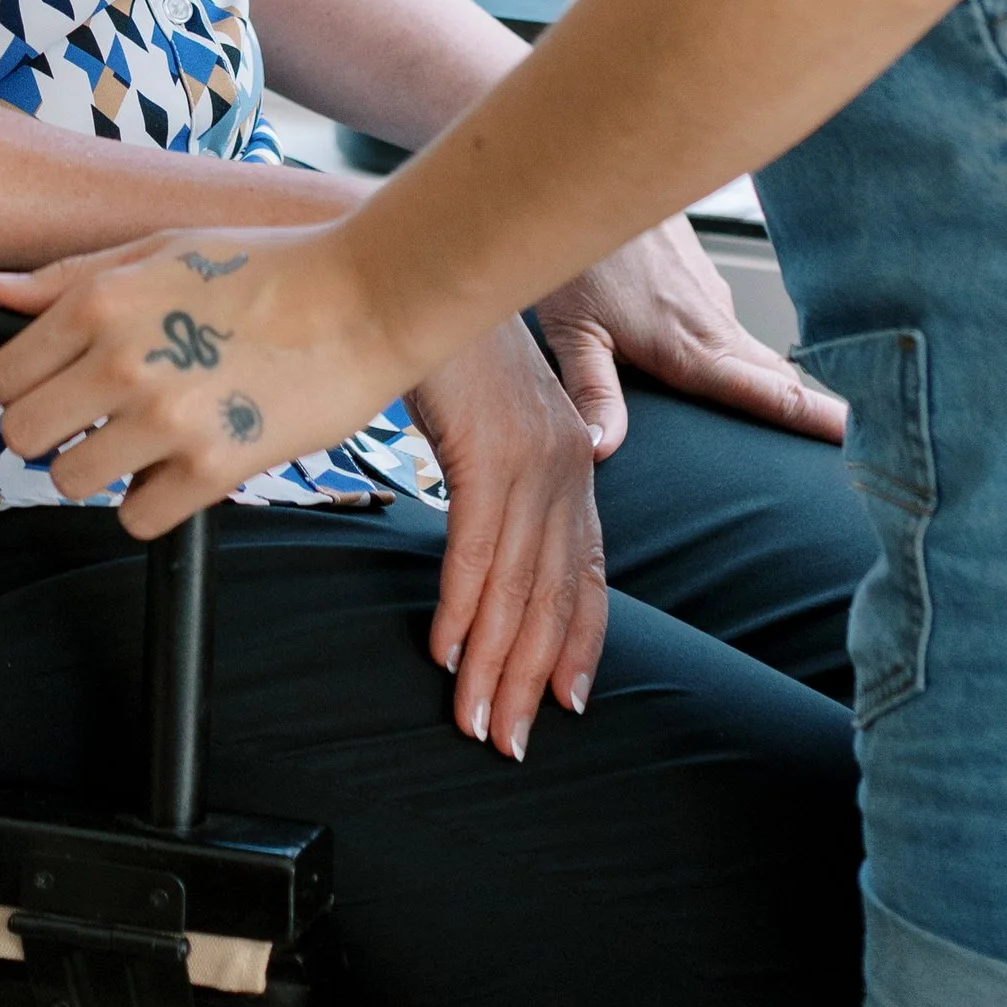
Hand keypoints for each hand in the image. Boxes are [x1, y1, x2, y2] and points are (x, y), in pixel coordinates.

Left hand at [0, 227, 605, 761]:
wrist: (366, 298)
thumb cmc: (268, 266)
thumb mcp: (163, 247)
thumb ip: (72, 275)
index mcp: (100, 300)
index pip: (4, 375)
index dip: (26, 387)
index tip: (60, 390)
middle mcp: (120, 360)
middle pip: (22, 435)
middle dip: (51, 435)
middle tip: (95, 424)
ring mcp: (165, 418)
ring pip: (72, 482)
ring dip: (101, 472)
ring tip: (143, 445)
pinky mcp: (213, 468)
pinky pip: (139, 518)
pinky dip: (155, 502)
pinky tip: (183, 467)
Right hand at [407, 322, 606, 758]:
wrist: (421, 264)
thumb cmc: (443, 337)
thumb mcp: (488, 413)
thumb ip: (501, 468)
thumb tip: (492, 518)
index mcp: (570, 458)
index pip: (585, 569)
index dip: (579, 641)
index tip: (567, 702)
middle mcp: (565, 463)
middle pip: (553, 594)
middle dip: (531, 677)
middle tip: (509, 741)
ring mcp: (531, 456)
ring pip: (515, 584)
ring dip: (492, 663)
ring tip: (474, 720)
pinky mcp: (488, 447)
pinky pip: (475, 547)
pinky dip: (462, 605)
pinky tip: (448, 650)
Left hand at [533, 214, 846, 455]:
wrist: (590, 175)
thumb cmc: (577, 254)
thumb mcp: (572, 331)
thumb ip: (593, 392)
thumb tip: (604, 449)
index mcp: (692, 348)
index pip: (772, 396)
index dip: (820, 423)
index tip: (863, 444)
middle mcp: (714, 323)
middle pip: (780, 378)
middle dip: (815, 414)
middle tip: (849, 451)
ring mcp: (712, 296)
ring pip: (755, 351)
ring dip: (773, 384)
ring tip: (789, 421)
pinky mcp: (702, 277)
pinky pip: (732, 326)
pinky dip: (740, 353)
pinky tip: (723, 365)